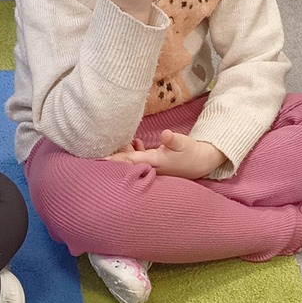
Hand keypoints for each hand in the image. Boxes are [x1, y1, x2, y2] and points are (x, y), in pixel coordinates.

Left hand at [107, 129, 223, 178]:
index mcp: (153, 161)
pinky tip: (133, 143)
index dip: (114, 160)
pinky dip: (133, 152)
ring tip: (117, 141)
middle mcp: (150, 167)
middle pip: (125, 163)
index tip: (99, 159)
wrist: (202, 163)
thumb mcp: (183, 143)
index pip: (129, 160)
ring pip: (131, 161)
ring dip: (123, 153)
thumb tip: (165, 134)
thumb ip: (172, 139)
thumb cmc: (191, 152)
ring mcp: (151, 168)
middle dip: (113, 156)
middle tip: (100, 147)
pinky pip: (139, 160)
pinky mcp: (155, 165)